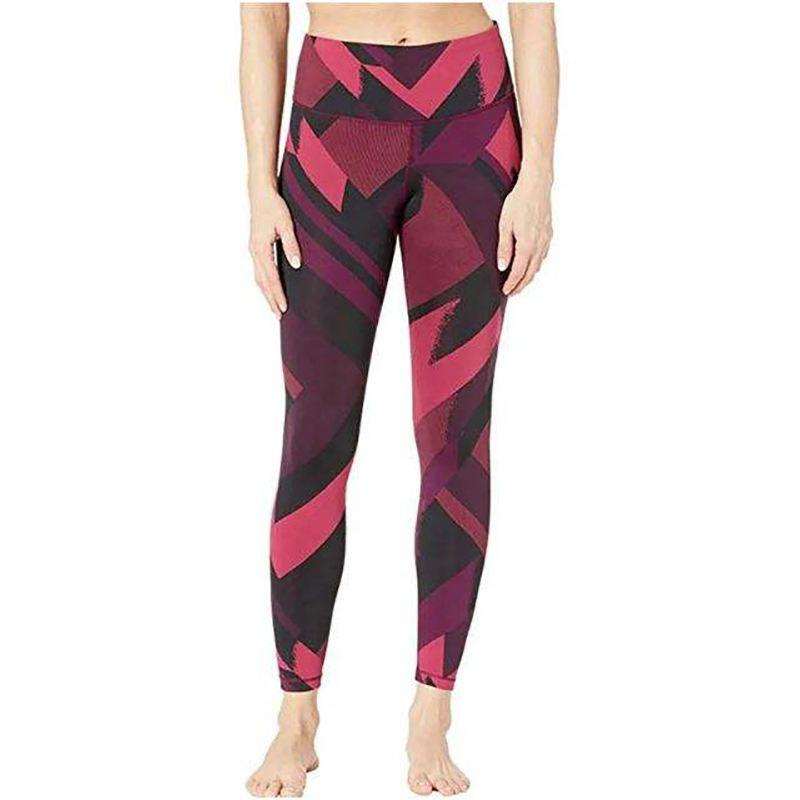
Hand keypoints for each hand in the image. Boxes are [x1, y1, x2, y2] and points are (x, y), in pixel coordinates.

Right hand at [249, 190, 301, 318]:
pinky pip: (259, 271)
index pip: (271, 278)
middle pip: (262, 283)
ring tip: (274, 307)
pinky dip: (264, 284)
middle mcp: (254, 252)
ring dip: (266, 294)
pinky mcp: (255, 248)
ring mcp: (253, 251)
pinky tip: (270, 289)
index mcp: (261, 248)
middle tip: (279, 316)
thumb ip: (291, 245)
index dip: (278, 294)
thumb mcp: (286, 224)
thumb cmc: (274, 206)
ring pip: (259, 278)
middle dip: (271, 300)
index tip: (284, 308)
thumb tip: (297, 265)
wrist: (260, 193)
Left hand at [497, 175, 552, 294]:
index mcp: (527, 244)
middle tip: (512, 292)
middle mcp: (539, 245)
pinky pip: (543, 256)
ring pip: (538, 266)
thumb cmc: (518, 202)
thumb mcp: (504, 224)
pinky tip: (531, 266)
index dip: (512, 284)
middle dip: (521, 285)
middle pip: (530, 273)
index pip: (519, 272)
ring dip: (529, 277)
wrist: (536, 186)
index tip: (506, 291)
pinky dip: (536, 265)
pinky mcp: (549, 234)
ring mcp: (546, 240)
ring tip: (520, 283)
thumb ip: (504, 247)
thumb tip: (502, 266)